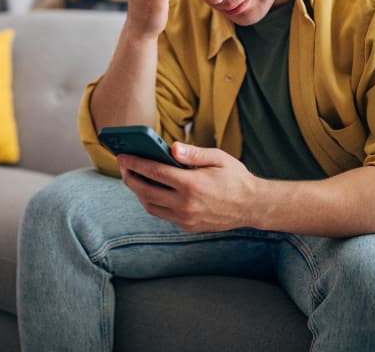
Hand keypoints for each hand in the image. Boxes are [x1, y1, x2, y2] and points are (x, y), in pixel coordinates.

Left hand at [117, 142, 258, 231]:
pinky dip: (152, 201)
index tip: (122, 155)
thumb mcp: (218, 158)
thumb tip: (171, 148)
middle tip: (123, 166)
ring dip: (138, 191)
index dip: (135, 163)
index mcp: (191, 184)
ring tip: (134, 177)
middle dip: (130, 177)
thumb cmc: (235, 177)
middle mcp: (185, 204)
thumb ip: (193, 153)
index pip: (154, 171)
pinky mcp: (187, 226)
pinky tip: (150, 189)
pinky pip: (162, 214)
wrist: (252, 206)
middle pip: (145, 191)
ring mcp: (185, 218)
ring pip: (150, 205)